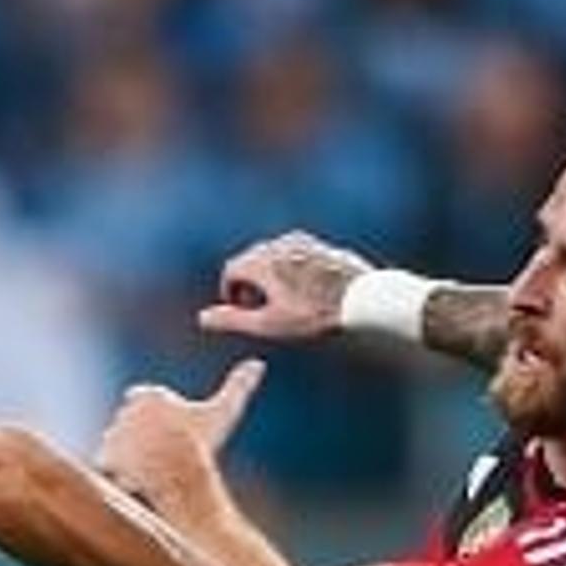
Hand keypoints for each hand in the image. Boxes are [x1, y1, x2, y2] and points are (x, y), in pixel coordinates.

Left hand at [99, 358, 266, 500]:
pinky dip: (117, 470)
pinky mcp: (105, 456)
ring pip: (118, 443)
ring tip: (152, 466)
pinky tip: (136, 476)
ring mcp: (113, 434)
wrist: (180, 474)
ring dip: (129, 453)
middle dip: (141, 435)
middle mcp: (126, 411)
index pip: (143, 400)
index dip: (156, 416)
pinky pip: (107, 462)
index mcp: (149, 396)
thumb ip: (239, 385)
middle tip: (162, 452)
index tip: (169, 431)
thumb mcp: (224, 411)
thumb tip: (258, 364)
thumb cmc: (202, 442)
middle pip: (130, 423)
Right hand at [199, 230, 370, 341]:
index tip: (243, 311)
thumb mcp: (269, 324)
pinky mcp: (320, 245)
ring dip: (270, 275)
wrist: (363, 299)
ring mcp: (303, 241)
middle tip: (262, 308)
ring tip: (285, 301)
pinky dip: (290, 270)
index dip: (231, 293)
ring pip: (273, 256)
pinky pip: (295, 255)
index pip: (231, 270)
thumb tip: (201, 318)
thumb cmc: (315, 314)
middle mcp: (279, 244)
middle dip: (250, 283)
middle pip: (251, 260)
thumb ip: (232, 319)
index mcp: (262, 260)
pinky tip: (306, 291)